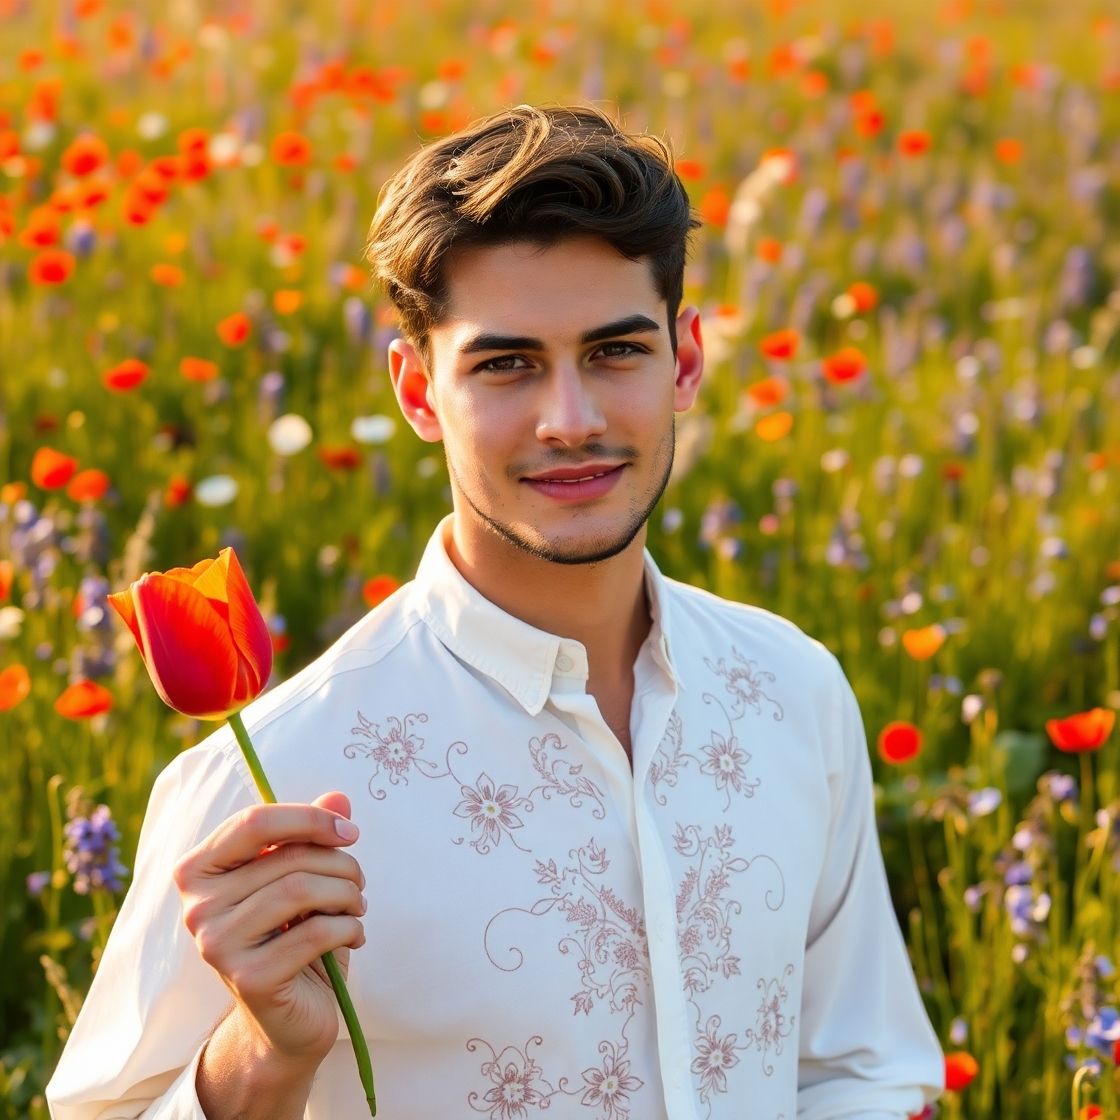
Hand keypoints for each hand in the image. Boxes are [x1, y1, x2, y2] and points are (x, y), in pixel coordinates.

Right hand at [173, 791, 365, 1067]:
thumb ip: (313, 835)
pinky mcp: (248, 979)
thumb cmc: (293, 934)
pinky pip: (315, 932)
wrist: (288, 1017)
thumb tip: (339, 799)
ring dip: (348, 894)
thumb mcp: (302, 877)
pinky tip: (354, 935)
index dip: (310, 819)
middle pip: (286, 858)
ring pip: (301, 890)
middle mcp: (197, 908)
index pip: (254, 821)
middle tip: (359, 882)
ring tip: (358, 907)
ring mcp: (217, 945)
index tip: (350, 832)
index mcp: (199, 870)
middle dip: (340, 864)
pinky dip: (349, 927)